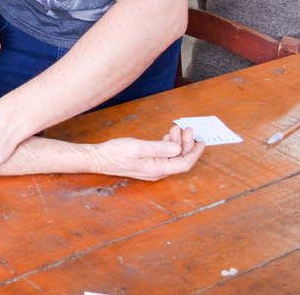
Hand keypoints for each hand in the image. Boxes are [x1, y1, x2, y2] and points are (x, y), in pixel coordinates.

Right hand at [88, 126, 204, 180]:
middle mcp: (157, 171)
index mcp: (157, 169)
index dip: (194, 153)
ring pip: (172, 157)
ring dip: (177, 144)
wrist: (99, 159)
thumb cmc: (115, 153)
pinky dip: (168, 146)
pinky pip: (164, 157)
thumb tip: (178, 148)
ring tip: (175, 129)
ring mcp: (152, 169)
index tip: (200, 141)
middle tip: (187, 130)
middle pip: (179, 160)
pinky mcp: (146, 165)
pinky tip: (166, 137)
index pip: (183, 163)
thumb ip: (159, 148)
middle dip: (186, 145)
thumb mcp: (138, 147)